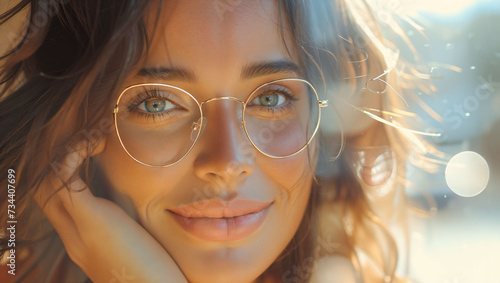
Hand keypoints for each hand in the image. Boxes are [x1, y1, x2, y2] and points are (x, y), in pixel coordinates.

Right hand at [33, 144, 186, 282]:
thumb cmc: (156, 272)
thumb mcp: (137, 247)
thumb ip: (127, 228)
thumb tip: (137, 206)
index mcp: (83, 242)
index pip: (58, 201)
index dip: (66, 172)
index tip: (91, 150)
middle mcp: (73, 236)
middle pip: (45, 190)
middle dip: (59, 159)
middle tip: (85, 137)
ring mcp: (78, 229)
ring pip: (49, 182)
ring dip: (65, 152)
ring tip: (91, 135)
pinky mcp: (92, 221)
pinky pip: (65, 178)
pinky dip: (73, 154)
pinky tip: (94, 143)